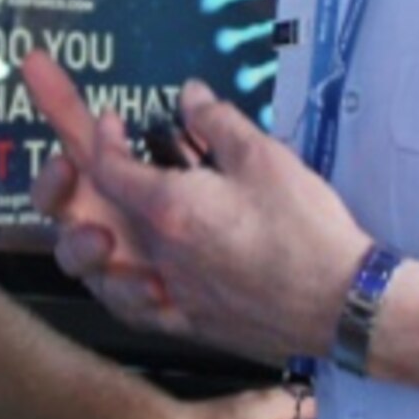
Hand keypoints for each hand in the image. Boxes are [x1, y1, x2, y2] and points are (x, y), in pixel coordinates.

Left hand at [22, 51, 370, 364]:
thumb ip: (215, 121)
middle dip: (75, 183)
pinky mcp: (189, 323)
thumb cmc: (306, 232)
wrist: (343, 303)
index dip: (100, 137)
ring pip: (102, 270)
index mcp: (168, 207)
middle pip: (91, 215)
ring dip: (93, 239)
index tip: (113, 122)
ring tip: (100, 219)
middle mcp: (157, 254)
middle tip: (80, 163)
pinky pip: (134, 310)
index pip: (104, 167)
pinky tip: (131, 273)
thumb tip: (189, 94)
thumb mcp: (263, 156)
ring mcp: (169, 294)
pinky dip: (124, 287)